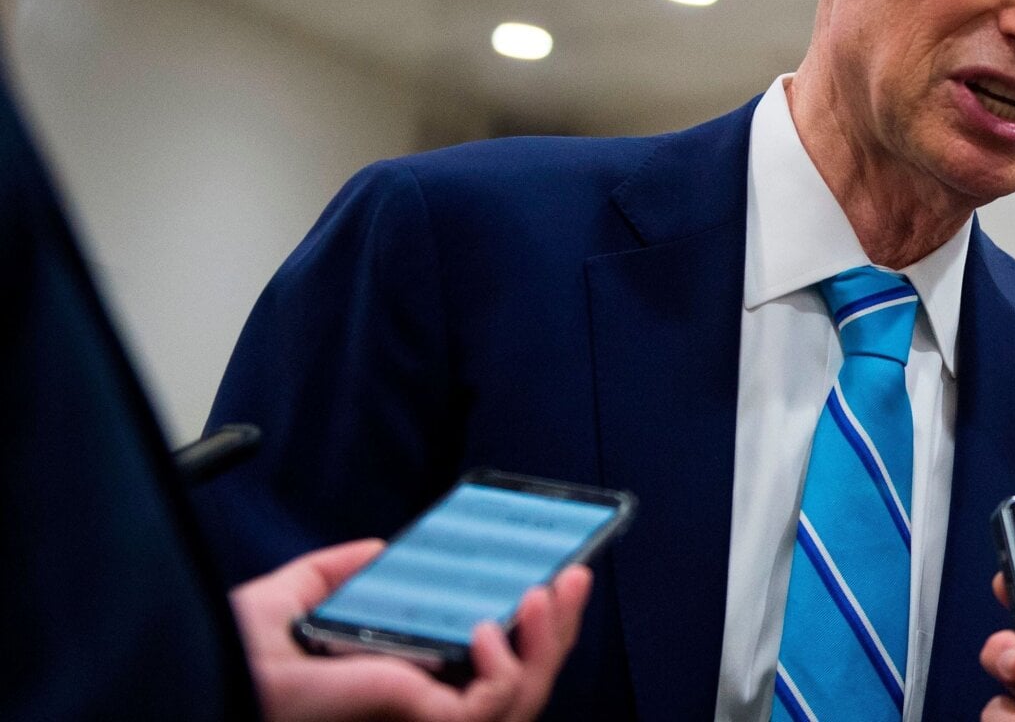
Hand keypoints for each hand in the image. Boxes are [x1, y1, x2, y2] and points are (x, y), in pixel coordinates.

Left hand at [229, 539, 592, 721]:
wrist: (199, 680)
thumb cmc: (225, 666)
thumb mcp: (282, 607)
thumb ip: (331, 577)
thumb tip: (377, 550)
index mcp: (392, 686)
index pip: (480, 670)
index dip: (530, 631)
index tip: (556, 580)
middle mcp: (415, 709)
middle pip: (518, 686)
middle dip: (559, 631)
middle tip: (574, 577)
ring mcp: (421, 719)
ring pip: (519, 700)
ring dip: (546, 646)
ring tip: (540, 595)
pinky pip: (489, 710)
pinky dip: (503, 671)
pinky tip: (490, 629)